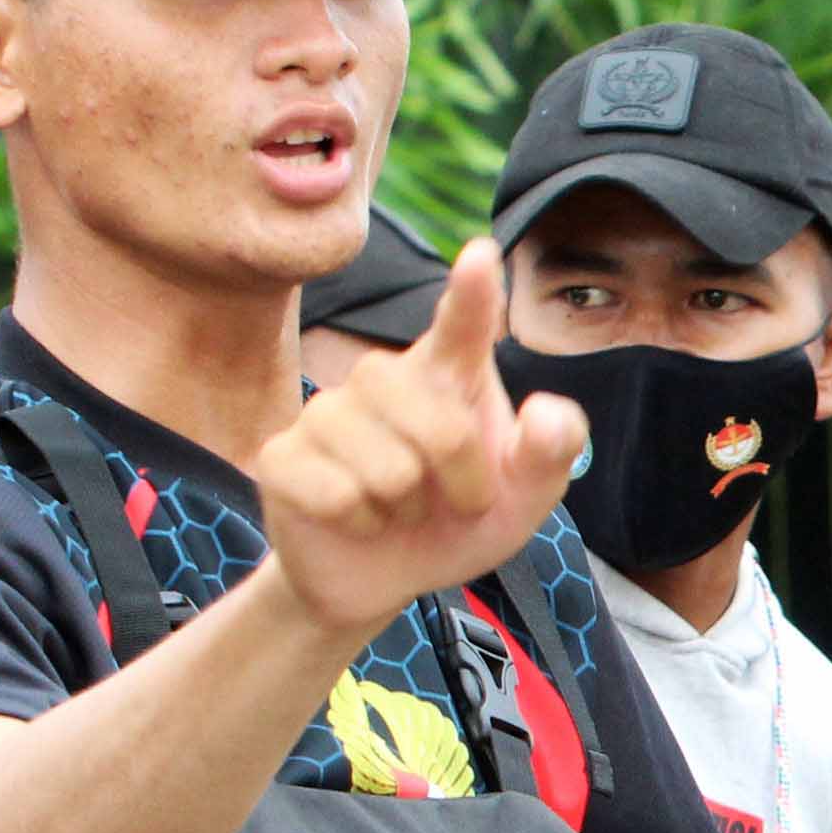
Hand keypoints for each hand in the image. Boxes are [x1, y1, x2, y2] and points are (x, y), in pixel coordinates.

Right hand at [257, 238, 588, 639]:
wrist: (379, 578)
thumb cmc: (456, 522)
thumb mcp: (523, 501)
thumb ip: (549, 456)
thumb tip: (546, 414)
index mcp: (449, 375)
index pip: (462, 326)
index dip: (472, 292)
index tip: (481, 254)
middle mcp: (384, 378)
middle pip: (444, 428)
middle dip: (464, 484)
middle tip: (454, 499)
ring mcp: (327, 412)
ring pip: (389, 469)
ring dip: (408, 509)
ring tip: (399, 506)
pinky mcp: (282, 454)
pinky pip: (338, 496)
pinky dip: (362, 525)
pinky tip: (356, 520)